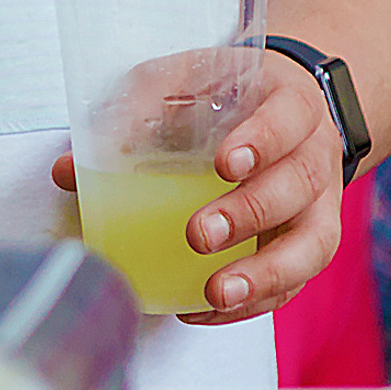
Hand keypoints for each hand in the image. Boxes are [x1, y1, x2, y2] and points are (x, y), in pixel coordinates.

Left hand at [52, 50, 342, 320]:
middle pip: (297, 186)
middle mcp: (315, 154)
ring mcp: (320, 203)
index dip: (261, 141)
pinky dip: (256, 299)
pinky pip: (296, 279)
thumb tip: (70, 171)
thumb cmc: (224, 94)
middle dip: (248, 214)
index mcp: (289, 103)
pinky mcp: (309, 242)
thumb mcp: (181, 80)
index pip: (287, 119)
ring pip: (312, 244)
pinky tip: (208, 309)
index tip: (226, 163)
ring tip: (217, 292)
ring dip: (265, 273)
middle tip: (198, 234)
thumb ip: (134, 112)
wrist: (284, 105)